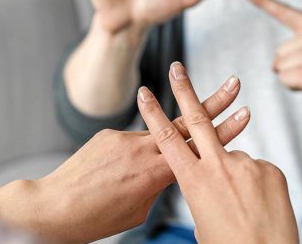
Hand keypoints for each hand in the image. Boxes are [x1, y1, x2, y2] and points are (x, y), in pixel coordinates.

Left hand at [33, 74, 250, 243]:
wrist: (57, 206)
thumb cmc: (98, 217)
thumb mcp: (139, 208)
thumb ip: (157, 183)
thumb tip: (164, 169)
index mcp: (155, 173)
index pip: (198, 148)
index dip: (224, 131)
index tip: (244, 115)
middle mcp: (142, 149)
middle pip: (186, 123)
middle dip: (213, 103)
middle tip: (233, 84)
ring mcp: (124, 138)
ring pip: (156, 131)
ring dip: (165, 135)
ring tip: (151, 155)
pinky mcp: (108, 134)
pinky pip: (131, 139)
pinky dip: (133, 151)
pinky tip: (117, 168)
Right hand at [138, 62, 298, 243]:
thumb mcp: (201, 219)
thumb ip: (200, 188)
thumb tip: (206, 178)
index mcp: (193, 180)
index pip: (166, 138)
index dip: (153, 113)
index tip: (144, 93)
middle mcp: (217, 166)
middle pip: (196, 118)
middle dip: (184, 89)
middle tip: (177, 67)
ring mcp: (245, 165)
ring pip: (232, 154)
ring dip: (232, 174)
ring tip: (241, 203)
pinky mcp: (269, 169)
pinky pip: (255, 169)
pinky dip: (253, 183)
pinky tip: (258, 205)